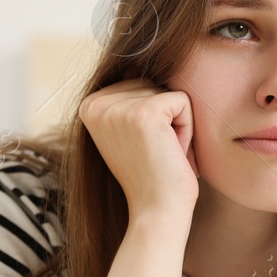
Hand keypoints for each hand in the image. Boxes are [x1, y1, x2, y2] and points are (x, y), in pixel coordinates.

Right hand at [78, 79, 197, 225]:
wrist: (156, 211)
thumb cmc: (150, 176)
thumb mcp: (128, 132)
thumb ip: (127, 99)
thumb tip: (135, 64)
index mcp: (89, 105)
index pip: (138, 84)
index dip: (152, 117)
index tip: (142, 148)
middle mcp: (97, 103)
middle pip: (153, 83)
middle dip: (166, 119)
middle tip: (155, 153)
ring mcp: (118, 107)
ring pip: (169, 92)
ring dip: (176, 125)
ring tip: (162, 154)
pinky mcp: (144, 112)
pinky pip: (183, 102)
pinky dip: (187, 129)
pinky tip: (172, 153)